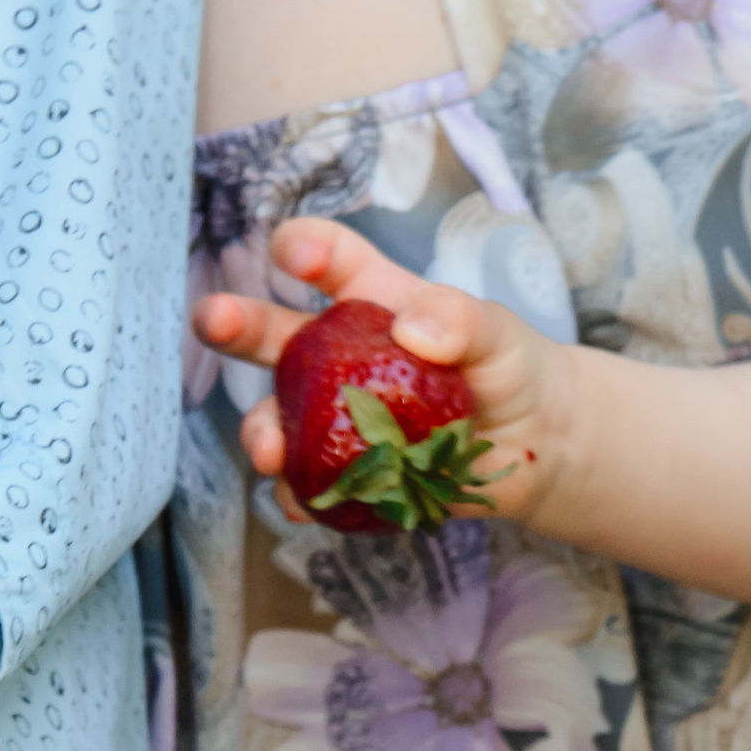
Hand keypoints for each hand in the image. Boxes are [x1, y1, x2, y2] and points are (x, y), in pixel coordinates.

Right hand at [194, 217, 564, 523]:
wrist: (538, 441)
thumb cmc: (511, 366)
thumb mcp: (498, 330)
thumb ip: (461, 318)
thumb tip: (411, 329)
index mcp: (372, 301)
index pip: (328, 260)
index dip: (304, 248)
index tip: (293, 253)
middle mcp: (339, 357)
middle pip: (272, 335)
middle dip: (234, 324)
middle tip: (212, 319)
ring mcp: (337, 417)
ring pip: (278, 419)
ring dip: (261, 431)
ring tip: (267, 450)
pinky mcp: (352, 471)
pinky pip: (312, 485)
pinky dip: (303, 496)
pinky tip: (306, 502)